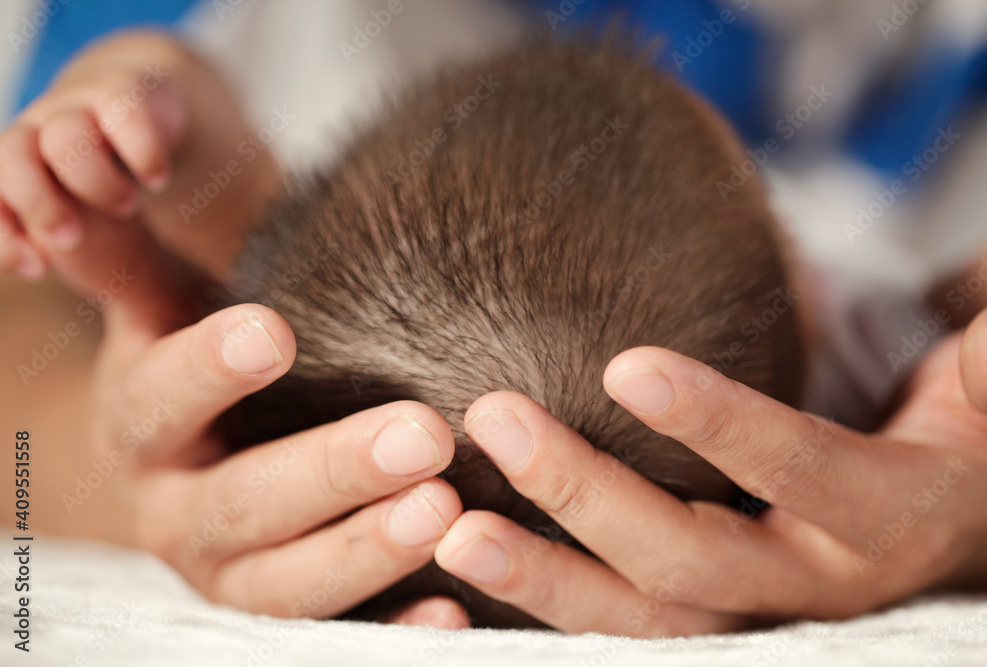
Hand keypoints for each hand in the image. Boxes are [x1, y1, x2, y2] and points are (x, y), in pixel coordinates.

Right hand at [0, 31, 467, 623]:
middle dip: (331, 470)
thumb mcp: (160, 312)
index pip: (162, 398)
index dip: (209, 367)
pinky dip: (392, 630)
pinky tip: (454, 613)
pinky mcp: (287, 615)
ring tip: (448, 510)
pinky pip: (338, 637)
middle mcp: (176, 515)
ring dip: (368, 551)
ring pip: (289, 583)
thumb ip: (125, 260)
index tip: (277, 330)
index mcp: (143, 429)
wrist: (205, 458)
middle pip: (244, 501)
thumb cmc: (200, 367)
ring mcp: (231, 578)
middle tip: (426, 434)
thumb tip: (58, 173)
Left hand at [0, 36, 184, 281]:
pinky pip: (126, 117)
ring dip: (95, 182)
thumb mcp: (75, 215)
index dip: (2, 236)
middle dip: (40, 205)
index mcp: (14, 169)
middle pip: (13, 158)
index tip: (35, 269)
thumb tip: (48, 270)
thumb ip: (63, 249)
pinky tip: (157, 179)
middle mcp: (37, 135)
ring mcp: (78, 111)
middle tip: (72, 239)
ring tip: (125, 206)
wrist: (132, 100)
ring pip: (67, 139)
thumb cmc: (96, 173)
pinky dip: (144, 154)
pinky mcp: (122, 94)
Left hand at [434, 308, 986, 636]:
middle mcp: (813, 589)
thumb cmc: (962, 450)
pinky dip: (547, 614)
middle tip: (494, 420)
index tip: (625, 363)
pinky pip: (623, 634)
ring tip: (452, 530)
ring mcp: (755, 619)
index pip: (799, 470)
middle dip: (588, 495)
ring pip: (644, 622)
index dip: (720, 423)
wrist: (951, 534)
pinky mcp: (711, 624)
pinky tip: (467, 583)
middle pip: (690, 560)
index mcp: (886, 521)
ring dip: (544, 580)